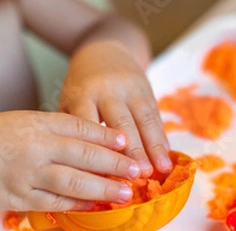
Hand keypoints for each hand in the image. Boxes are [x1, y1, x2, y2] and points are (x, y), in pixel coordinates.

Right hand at [0, 111, 140, 210]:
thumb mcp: (18, 122)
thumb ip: (50, 130)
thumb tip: (86, 143)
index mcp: (36, 122)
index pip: (80, 127)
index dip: (107, 136)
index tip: (127, 142)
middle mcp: (35, 146)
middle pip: (85, 155)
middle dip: (116, 164)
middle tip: (138, 170)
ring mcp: (27, 174)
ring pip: (74, 182)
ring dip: (104, 189)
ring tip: (126, 193)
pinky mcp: (18, 198)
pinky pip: (54, 202)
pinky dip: (77, 205)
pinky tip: (94, 207)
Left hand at [59, 40, 170, 176]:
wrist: (104, 49)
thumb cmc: (81, 88)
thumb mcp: (69, 102)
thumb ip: (74, 132)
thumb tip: (82, 172)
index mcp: (82, 94)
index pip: (90, 125)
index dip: (99, 150)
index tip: (107, 175)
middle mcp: (107, 90)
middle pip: (121, 123)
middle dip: (133, 150)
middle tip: (141, 176)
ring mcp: (130, 88)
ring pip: (144, 120)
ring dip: (154, 147)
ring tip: (161, 170)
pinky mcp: (147, 89)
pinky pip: (155, 115)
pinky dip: (162, 137)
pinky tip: (167, 156)